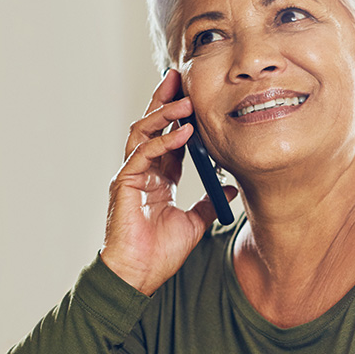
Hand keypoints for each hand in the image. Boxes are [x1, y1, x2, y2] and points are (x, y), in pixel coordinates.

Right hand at [101, 69, 236, 295]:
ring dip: (164, 114)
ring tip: (185, 101)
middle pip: (152, 126)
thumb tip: (230, 186)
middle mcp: (143, 171)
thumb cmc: (160, 253)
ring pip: (143, 133)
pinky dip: (162, 141)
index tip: (196, 97)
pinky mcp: (125, 183)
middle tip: (180, 78)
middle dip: (165, 101)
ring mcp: (131, 175)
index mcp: (158, 178)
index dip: (182, 117)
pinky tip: (182, 132)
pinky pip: (143, 154)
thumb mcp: (195, 223)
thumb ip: (208, 202)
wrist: (140, 275)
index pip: (170, 138)